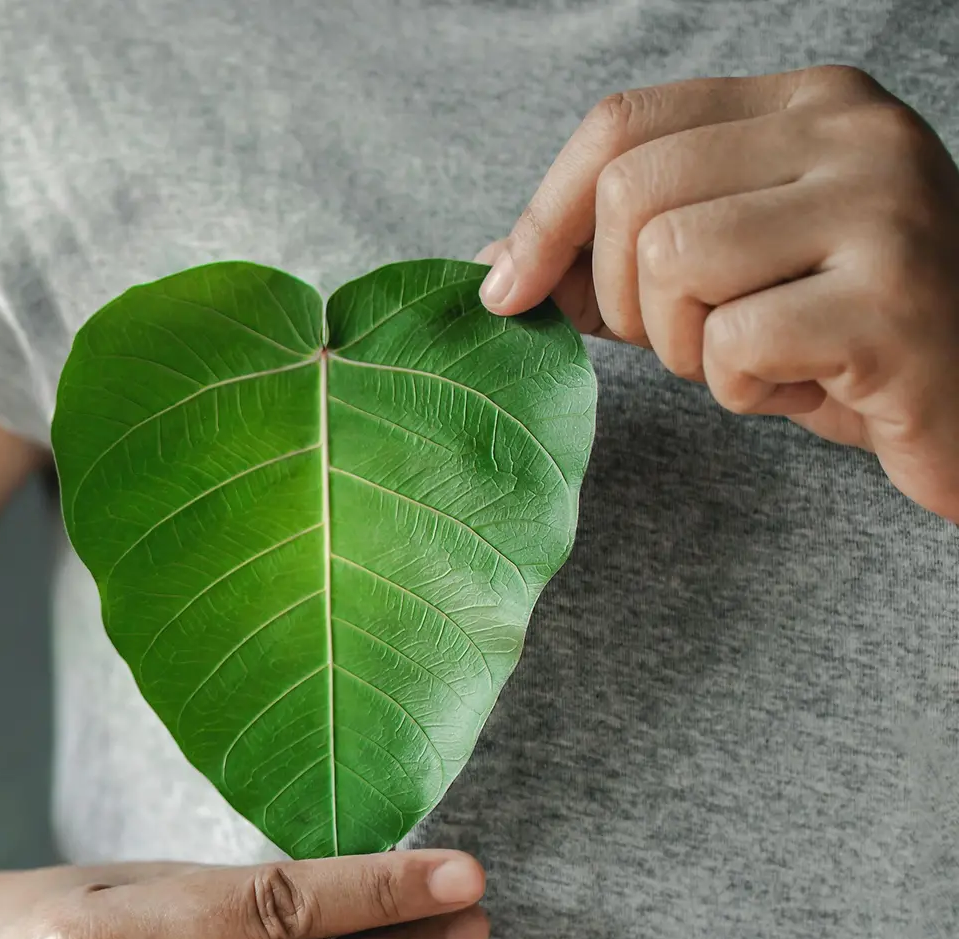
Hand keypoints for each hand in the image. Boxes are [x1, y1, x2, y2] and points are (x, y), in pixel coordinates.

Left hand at [477, 65, 958, 521]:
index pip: (623, 124)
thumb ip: (610, 263)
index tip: (508, 292)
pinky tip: (804, 386)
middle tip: (689, 340)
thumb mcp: (719, 282)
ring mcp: (881, 207)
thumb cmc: (833, 338)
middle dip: (625, 300)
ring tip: (758, 359)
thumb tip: (491, 268)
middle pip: (633, 196)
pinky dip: (742, 390)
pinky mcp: (892, 301)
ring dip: (685, 347)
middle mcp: (849, 132)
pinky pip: (735, 345)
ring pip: (673, 264)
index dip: (543, 215)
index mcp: (803, 105)